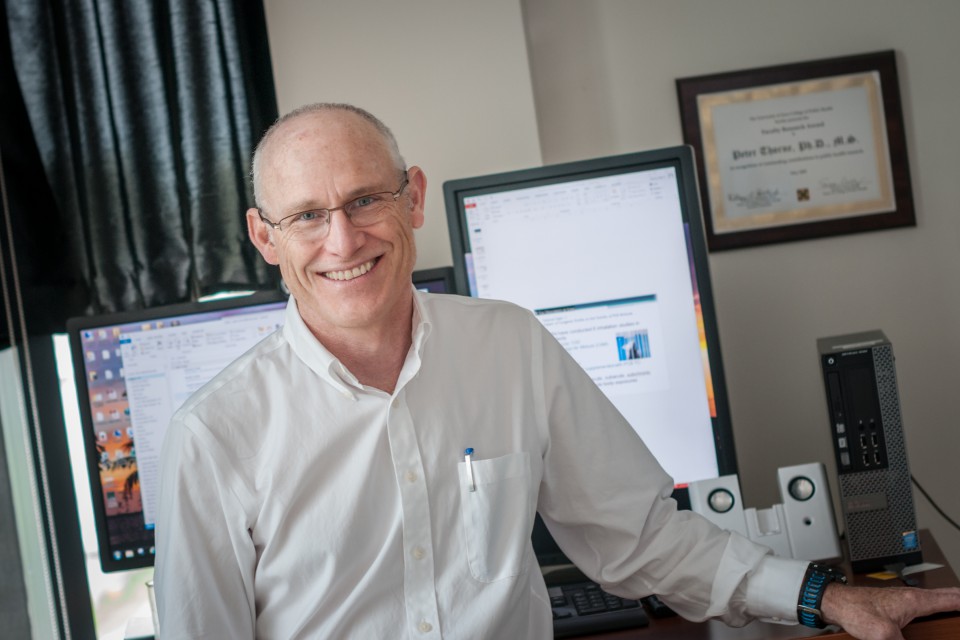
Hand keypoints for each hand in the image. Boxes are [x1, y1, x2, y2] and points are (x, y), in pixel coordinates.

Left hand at [819, 583, 959, 639]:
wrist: (836, 602)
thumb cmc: (855, 611)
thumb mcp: (883, 634)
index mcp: (914, 600)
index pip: (951, 600)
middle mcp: (912, 596)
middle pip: (947, 596)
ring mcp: (905, 598)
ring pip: (937, 598)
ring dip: (951, 601)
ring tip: (959, 605)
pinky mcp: (898, 604)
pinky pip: (926, 603)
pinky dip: (938, 604)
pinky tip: (937, 610)